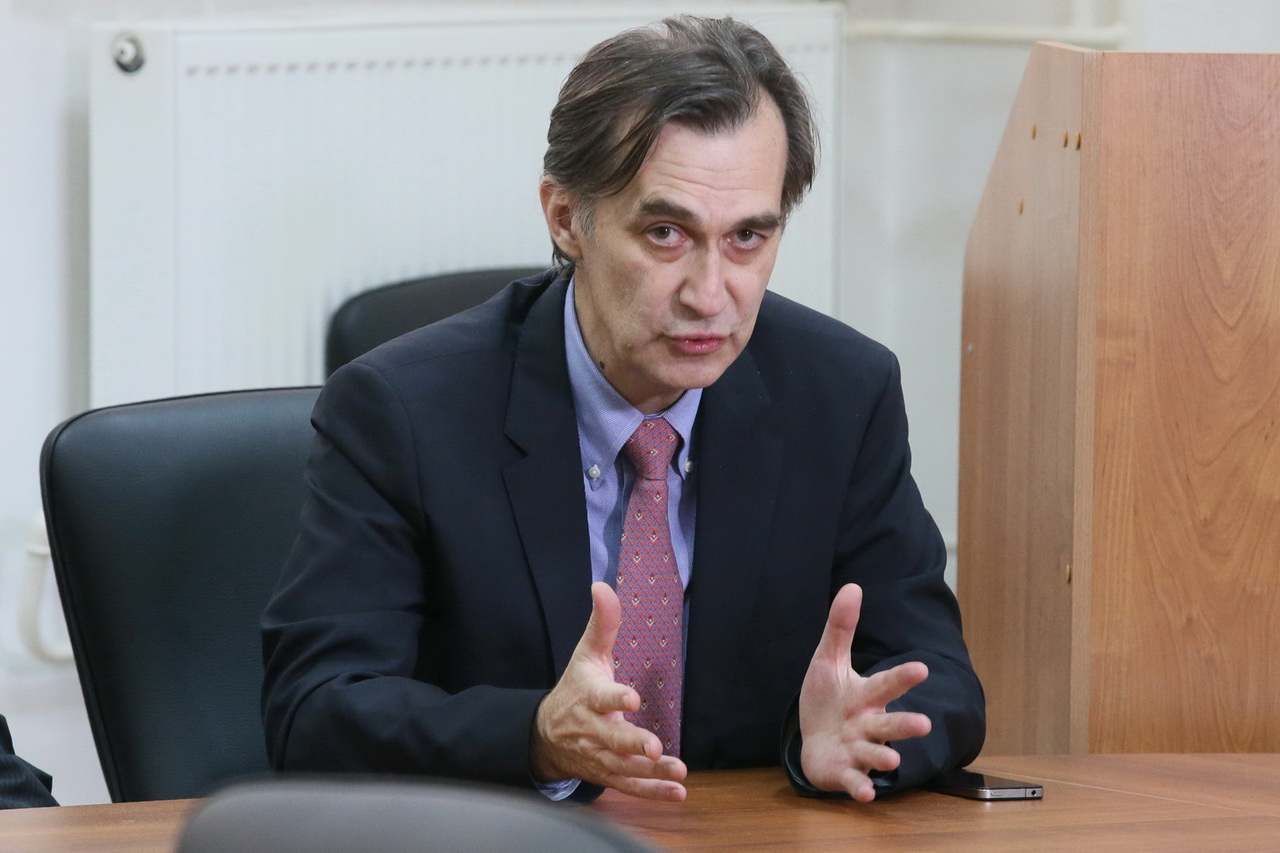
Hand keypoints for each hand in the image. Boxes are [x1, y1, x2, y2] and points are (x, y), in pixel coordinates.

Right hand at [530, 582, 687, 799]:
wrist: (546, 735)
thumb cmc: (575, 689)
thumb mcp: (586, 655)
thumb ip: (601, 623)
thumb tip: (603, 585)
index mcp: (589, 697)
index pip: (602, 697)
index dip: (616, 698)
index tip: (633, 698)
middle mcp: (594, 730)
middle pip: (613, 740)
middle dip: (632, 744)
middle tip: (653, 747)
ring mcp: (601, 756)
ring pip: (625, 767)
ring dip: (651, 773)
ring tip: (678, 773)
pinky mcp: (609, 775)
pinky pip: (631, 787)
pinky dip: (653, 793)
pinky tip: (677, 792)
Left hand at [798, 583, 931, 801]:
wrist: (813, 740)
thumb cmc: (827, 699)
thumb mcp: (828, 660)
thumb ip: (841, 627)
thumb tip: (852, 586)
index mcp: (865, 696)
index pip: (885, 684)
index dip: (902, 678)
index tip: (922, 668)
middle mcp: (866, 724)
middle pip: (887, 724)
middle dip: (904, 725)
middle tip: (924, 724)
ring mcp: (855, 750)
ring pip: (872, 753)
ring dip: (882, 757)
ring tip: (892, 760)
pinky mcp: (842, 771)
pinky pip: (852, 780)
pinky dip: (858, 786)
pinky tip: (865, 794)